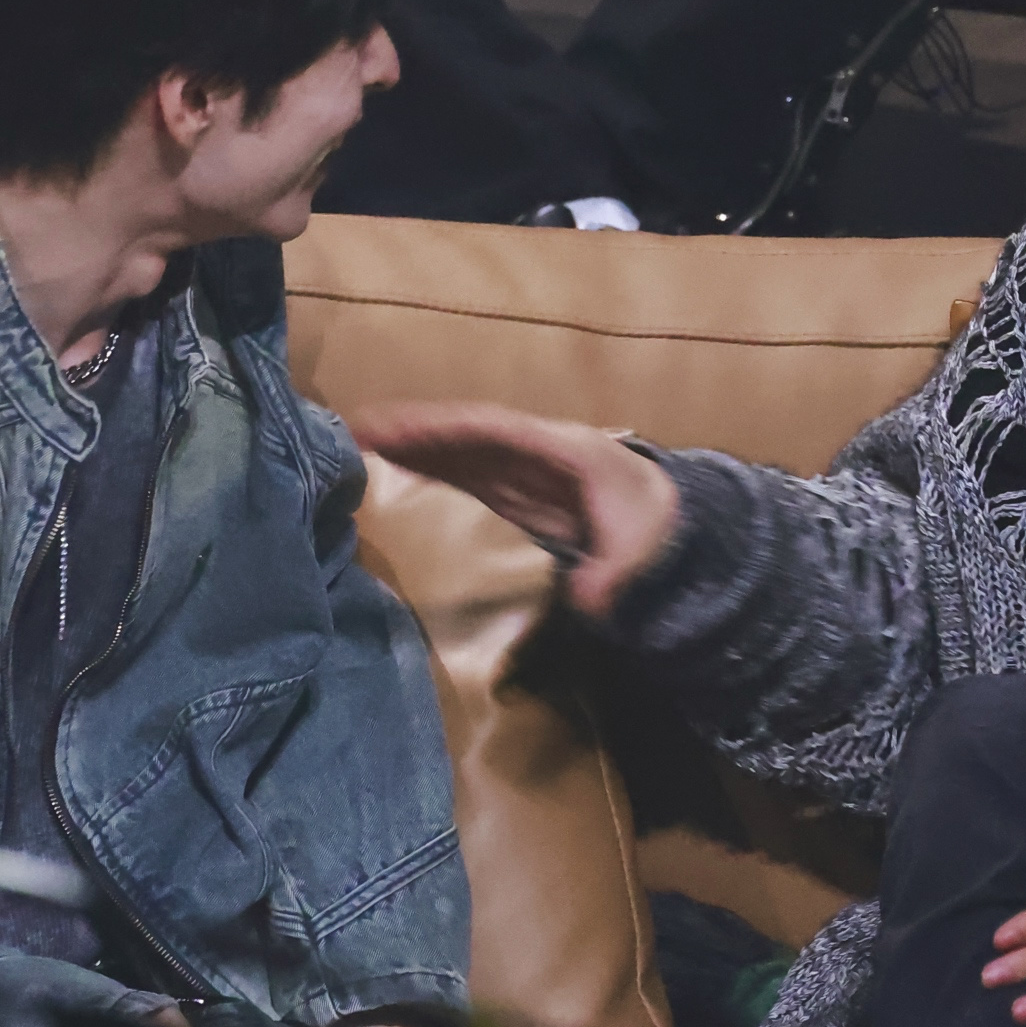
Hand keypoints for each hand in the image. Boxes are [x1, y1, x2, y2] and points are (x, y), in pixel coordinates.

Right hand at [354, 402, 680, 619]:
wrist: (675, 530)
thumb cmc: (658, 529)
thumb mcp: (641, 550)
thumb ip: (614, 574)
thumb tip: (588, 599)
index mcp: (563, 449)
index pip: (493, 430)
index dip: (443, 428)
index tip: (394, 427)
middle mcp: (532, 452)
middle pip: (464, 435)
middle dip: (411, 432)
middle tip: (350, 432)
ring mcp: (520, 472)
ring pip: (458, 452)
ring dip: (409, 449)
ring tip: (352, 449)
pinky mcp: (513, 496)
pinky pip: (463, 477)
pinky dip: (425, 471)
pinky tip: (388, 476)